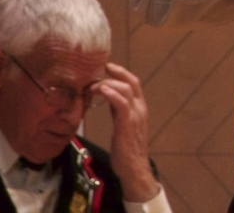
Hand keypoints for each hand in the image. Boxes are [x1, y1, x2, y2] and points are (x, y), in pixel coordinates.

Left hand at [94, 63, 160, 202]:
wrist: (134, 167)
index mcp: (139, 108)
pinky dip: (112, 94)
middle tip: (99, 69)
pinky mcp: (127, 124)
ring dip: (108, 84)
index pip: (133, 83)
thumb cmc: (126, 149)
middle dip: (116, 72)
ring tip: (93, 85)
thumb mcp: (123, 124)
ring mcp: (135, 116)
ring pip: (125, 90)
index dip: (121, 72)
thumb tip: (106, 96)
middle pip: (131, 82)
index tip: (107, 66)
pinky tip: (101, 91)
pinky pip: (121, 104)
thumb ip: (118, 110)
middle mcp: (140, 109)